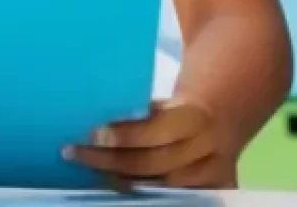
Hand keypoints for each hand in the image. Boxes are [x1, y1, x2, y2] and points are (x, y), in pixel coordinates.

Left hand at [64, 97, 236, 188]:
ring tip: (90, 171)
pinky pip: (170, 199)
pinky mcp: (211, 193)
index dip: (126, 135)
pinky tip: (114, 186)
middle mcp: (206, 148)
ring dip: (121, 181)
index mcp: (195, 116)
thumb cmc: (182, 108)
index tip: (93, 133)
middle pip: (154, 164)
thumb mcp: (170, 100)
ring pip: (159, 187)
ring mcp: (210, 176)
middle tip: (77, 154)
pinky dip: (140, 195)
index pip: (158, 130)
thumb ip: (145, 107)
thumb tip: (101, 101)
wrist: (220, 125)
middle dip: (111, 161)